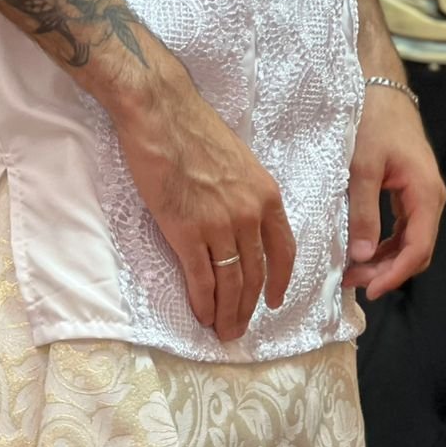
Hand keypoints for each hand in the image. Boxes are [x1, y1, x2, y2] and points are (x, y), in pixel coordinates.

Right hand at [110, 62, 295, 341]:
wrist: (161, 114)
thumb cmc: (193, 131)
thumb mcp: (239, 163)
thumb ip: (245, 196)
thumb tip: (239, 222)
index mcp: (266, 197)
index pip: (283, 251)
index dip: (280, 282)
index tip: (273, 301)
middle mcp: (249, 215)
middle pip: (256, 274)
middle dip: (248, 308)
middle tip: (239, 329)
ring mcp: (220, 226)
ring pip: (231, 283)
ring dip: (227, 313)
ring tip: (222, 332)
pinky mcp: (188, 232)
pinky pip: (201, 278)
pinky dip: (203, 302)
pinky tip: (202, 316)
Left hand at [342, 85, 445, 299]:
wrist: (380, 88)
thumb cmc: (372, 120)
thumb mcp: (362, 167)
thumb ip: (363, 212)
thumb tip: (362, 255)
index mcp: (425, 193)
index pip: (418, 248)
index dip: (395, 274)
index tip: (370, 290)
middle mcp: (430, 198)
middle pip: (416, 251)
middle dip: (387, 272)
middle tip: (351, 281)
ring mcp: (421, 196)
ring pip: (409, 242)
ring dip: (383, 261)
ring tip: (351, 271)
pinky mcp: (410, 193)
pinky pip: (402, 229)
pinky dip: (383, 245)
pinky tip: (361, 252)